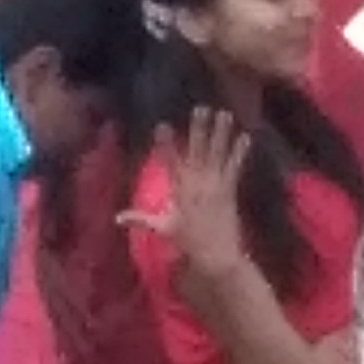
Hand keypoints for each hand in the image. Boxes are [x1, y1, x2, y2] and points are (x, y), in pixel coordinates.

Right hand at [117, 108, 254, 281]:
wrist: (214, 256)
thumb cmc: (188, 242)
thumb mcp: (162, 228)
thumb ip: (140, 218)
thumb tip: (117, 218)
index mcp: (179, 189)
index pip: (170, 162)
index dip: (166, 143)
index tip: (162, 125)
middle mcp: (196, 183)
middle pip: (197, 150)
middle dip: (198, 128)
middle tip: (201, 107)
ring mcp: (214, 185)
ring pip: (217, 153)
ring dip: (221, 133)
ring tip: (225, 114)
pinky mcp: (229, 190)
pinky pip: (235, 167)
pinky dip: (240, 152)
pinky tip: (246, 136)